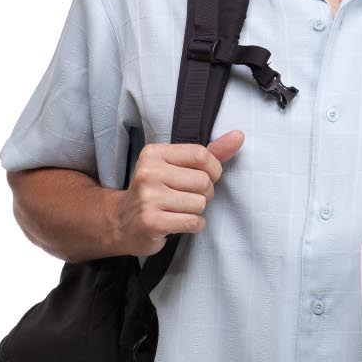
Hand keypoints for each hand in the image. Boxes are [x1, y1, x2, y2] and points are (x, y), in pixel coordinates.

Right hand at [109, 130, 244, 255]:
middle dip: (204, 194)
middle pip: (203, 181)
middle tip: (186, 198)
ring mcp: (148, 198)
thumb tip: (239, 136)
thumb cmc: (157, 191)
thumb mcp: (178, 167)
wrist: (123, 221)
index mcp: (154, 153)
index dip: (213, 170)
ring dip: (196, 211)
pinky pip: (193, 222)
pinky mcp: (152, 222)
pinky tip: (177, 222)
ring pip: (200, 204)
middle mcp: (148, 173)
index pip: (201, 155)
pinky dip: (193, 225)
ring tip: (178, 210)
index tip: (204, 177)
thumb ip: (210, 152)